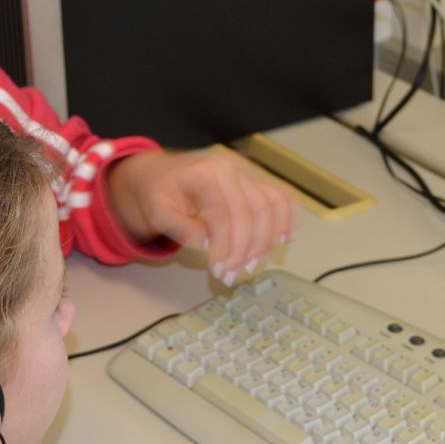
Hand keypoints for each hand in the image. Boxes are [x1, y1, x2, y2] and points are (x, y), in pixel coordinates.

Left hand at [106, 148, 294, 284]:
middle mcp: (229, 169)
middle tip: (232, 273)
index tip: (218, 268)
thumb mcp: (156, 211)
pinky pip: (281, 197)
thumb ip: (178, 227)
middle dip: (245, 249)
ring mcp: (245, 174)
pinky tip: (285, 239)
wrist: (160, 175)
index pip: (223, 212)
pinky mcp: (255, 182)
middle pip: (252, 211)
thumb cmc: (158, 193)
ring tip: (251, 264)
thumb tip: (205, 242)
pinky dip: (287, 219)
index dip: (225, 245)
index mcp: (203, 174)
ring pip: (271, 205)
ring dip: (266, 240)